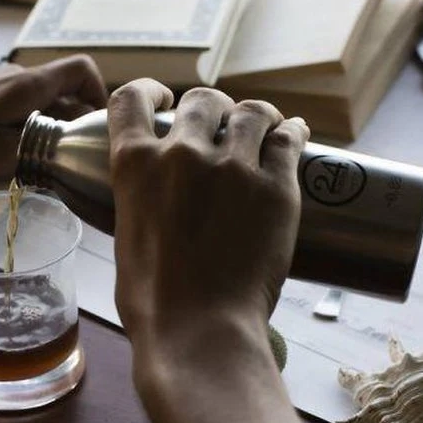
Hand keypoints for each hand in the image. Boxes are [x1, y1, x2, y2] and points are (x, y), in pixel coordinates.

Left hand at [0, 55, 107, 192]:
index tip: (94, 127)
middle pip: (63, 88)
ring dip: (49, 124)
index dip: (98, 94)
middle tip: (71, 156)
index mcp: (27, 85)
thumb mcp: (1, 157)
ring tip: (42, 159)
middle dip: (74, 119)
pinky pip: (18, 102)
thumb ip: (44, 148)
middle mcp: (15, 75)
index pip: (82, 69)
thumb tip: (74, 146)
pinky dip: (27, 122)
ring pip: (40, 97)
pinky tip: (12, 150)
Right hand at [108, 78, 308, 343]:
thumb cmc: (154, 300)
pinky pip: (289, 139)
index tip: (164, 100)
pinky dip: (292, 132)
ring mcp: (233, 167)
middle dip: (213, 110)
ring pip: (252, 111)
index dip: (150, 92)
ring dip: (256, 117)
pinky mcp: (277, 187)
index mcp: (136, 164)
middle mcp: (183, 154)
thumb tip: (156, 194)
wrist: (199, 330)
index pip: (132, 99)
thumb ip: (142, 197)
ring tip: (264, 127)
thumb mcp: (128, 234)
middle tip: (222, 128)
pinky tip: (294, 134)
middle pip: (203, 99)